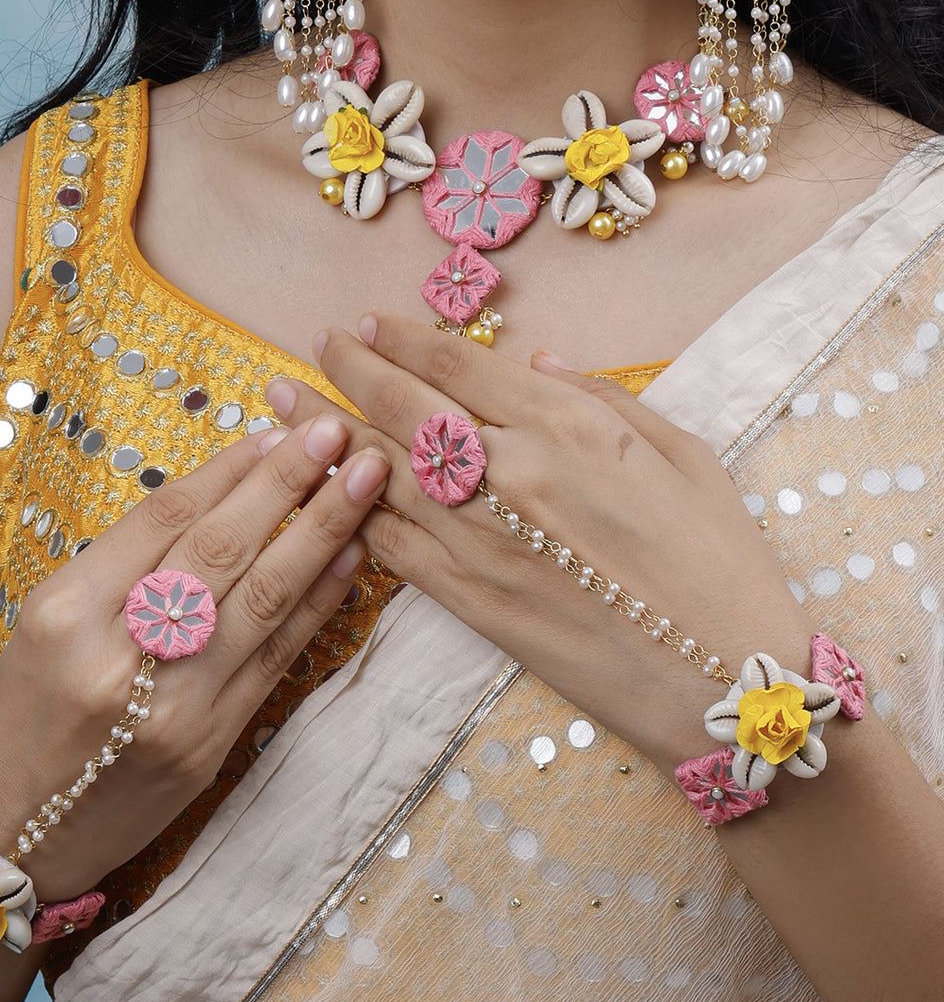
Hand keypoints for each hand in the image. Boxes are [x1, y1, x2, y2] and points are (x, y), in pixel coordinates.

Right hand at [0, 416, 388, 898]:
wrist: (4, 837)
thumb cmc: (16, 717)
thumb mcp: (46, 623)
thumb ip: (127, 563)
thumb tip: (222, 495)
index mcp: (66, 610)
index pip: (164, 517)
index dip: (229, 470)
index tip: (274, 431)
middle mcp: (120, 653)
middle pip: (220, 547)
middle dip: (286, 483)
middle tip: (334, 432)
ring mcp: (175, 704)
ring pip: (262, 597)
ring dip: (321, 531)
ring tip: (362, 480)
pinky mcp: (212, 744)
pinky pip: (277, 657)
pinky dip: (319, 603)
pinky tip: (352, 558)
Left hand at [265, 313, 815, 772]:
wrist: (722, 678)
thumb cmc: (718, 560)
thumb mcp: (681, 453)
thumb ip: (602, 397)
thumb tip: (533, 363)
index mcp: (566, 425)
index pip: (457, 365)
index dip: (402, 338)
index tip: (366, 323)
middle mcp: (509, 473)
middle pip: (404, 407)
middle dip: (348, 370)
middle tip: (310, 347)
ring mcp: (479, 540)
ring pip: (379, 474)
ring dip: (322, 436)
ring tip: (279, 408)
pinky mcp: (468, 602)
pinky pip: (391, 548)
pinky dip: (349, 516)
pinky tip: (318, 493)